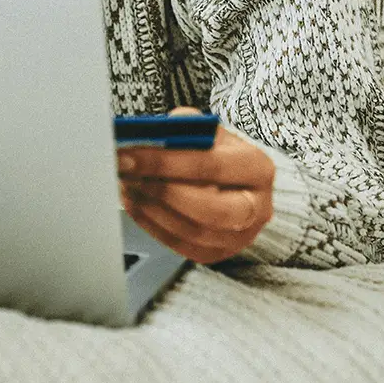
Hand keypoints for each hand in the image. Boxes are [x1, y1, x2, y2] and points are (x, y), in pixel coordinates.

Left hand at [117, 107, 274, 264]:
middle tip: (127, 173)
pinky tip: (134, 202)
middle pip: (210, 210)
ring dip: (151, 209)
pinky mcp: (218, 254)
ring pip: (192, 232)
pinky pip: (182, 247)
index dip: (167, 161)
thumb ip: (184, 128)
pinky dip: (152, 225)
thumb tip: (150, 135)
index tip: (130, 153)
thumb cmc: (218, 151)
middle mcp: (257, 207)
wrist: (233, 180)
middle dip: (162, 192)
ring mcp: (241, 237)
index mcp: (257, 168)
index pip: (211, 166)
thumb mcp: (208, 130)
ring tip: (126, 184)